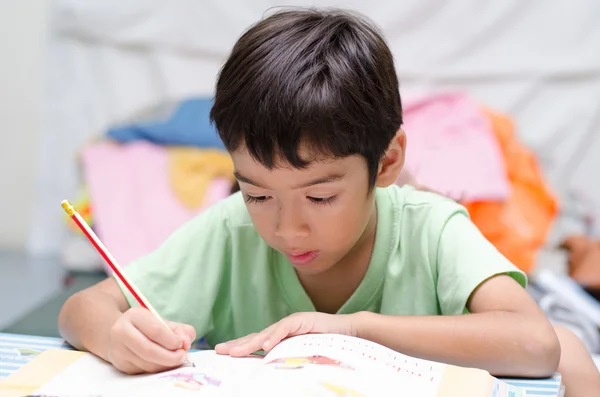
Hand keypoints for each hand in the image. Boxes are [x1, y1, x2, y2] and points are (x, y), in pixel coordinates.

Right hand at [107, 308, 195, 373]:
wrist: (119, 335)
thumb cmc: (147, 327)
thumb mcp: (164, 322)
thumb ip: (181, 330)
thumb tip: (186, 343)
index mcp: (134, 316)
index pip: (155, 331)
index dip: (172, 340)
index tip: (182, 344)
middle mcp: (122, 332)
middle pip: (148, 350)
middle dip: (170, 357)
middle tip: (182, 357)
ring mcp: (119, 350)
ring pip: (146, 364)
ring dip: (165, 365)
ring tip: (175, 360)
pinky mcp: (121, 365)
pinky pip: (143, 371)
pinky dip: (158, 370)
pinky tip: (164, 364)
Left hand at [215, 312, 357, 356]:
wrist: (350, 333)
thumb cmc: (329, 346)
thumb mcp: (303, 355)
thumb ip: (286, 358)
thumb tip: (269, 370)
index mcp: (282, 337)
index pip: (258, 342)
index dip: (241, 347)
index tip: (225, 353)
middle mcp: (284, 328)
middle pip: (256, 336)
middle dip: (238, 344)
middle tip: (220, 350)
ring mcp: (292, 322)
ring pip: (267, 333)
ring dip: (250, 343)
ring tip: (235, 351)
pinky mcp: (303, 320)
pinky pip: (285, 329)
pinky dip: (274, 337)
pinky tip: (264, 346)